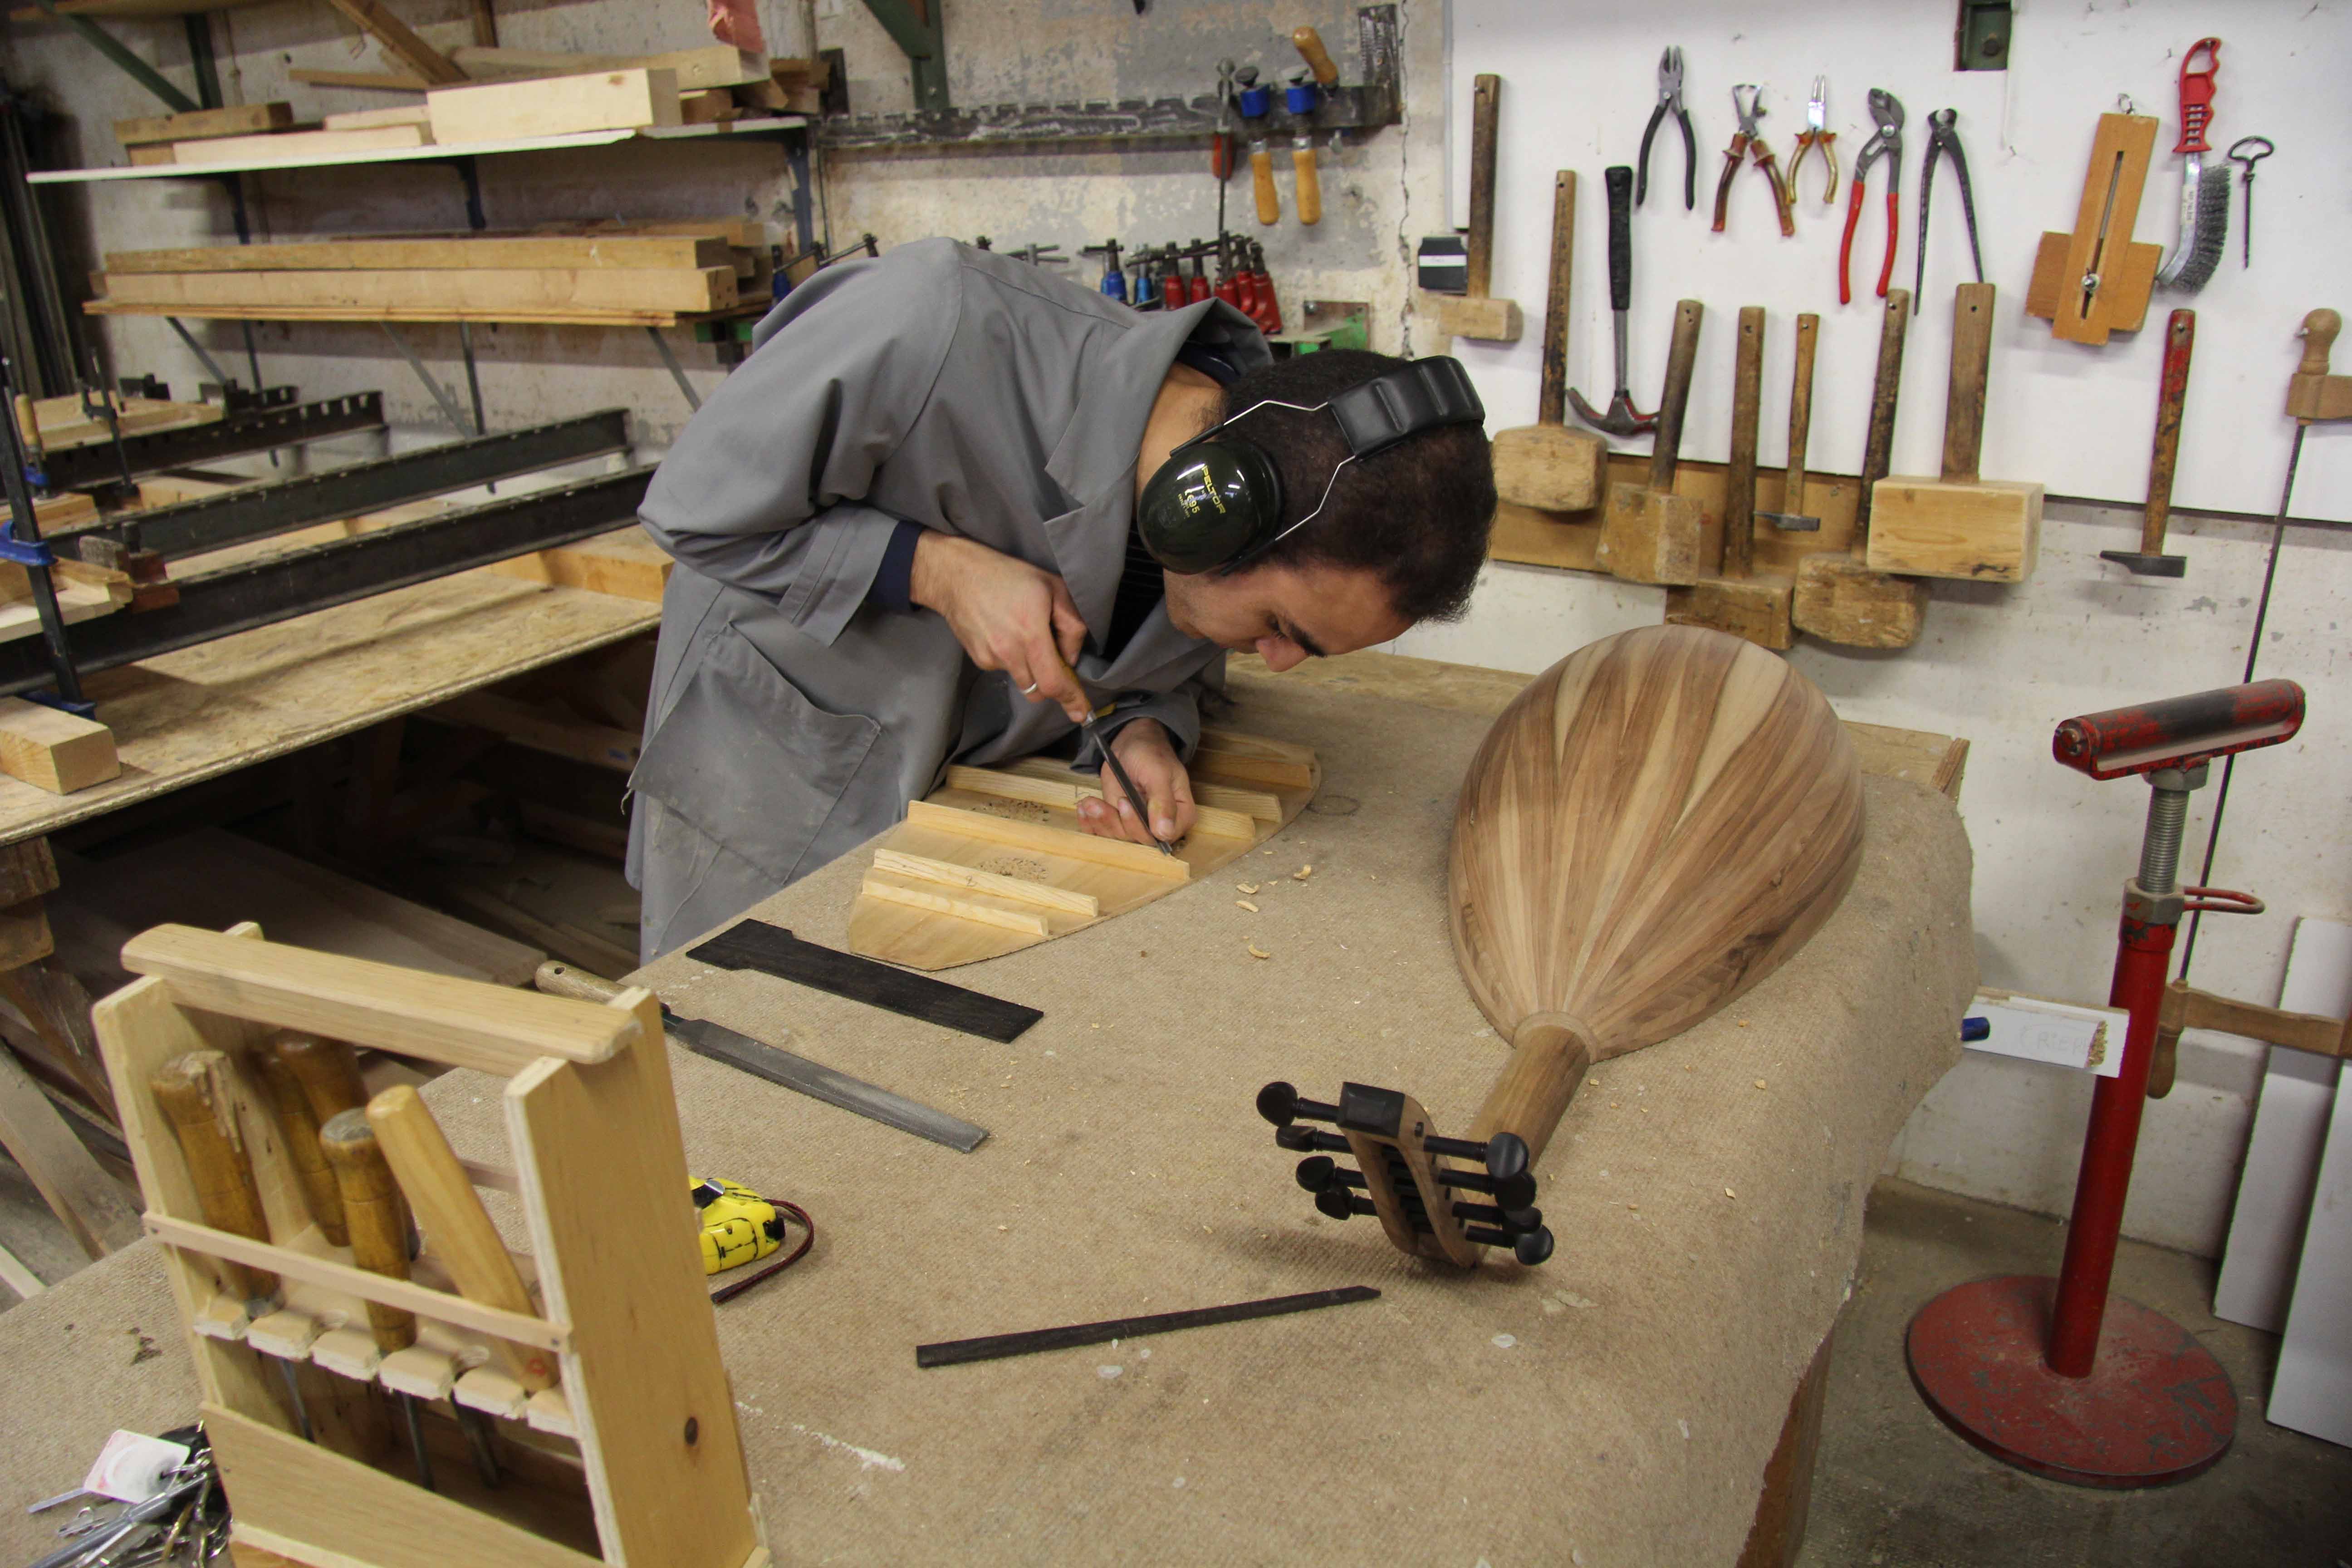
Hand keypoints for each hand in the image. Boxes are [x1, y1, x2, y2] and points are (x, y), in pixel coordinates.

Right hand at [909, 532, 1090, 722]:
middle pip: (1038, 690)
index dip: (1070, 700)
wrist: (957, 576)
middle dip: (1052, 684)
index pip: (1053, 682)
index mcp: (1031, 633)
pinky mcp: (979, 660)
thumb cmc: (1009, 576)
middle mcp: (1009, 651)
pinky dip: (1013, 659)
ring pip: (1022, 680)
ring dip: (1031, 667)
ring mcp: (991, 658)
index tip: (1081, 714)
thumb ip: (1071, 624)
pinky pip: (1005, 670)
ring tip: (1024, 634)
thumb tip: (1071, 658)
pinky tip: (1006, 633)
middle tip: (1057, 662)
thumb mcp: (1053, 587)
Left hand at [1078, 719, 1195, 847]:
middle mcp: (1159, 825)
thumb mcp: (1158, 773)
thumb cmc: (1152, 754)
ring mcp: (1137, 824)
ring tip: (1089, 803)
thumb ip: (1163, 803)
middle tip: (1097, 804)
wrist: (1132, 744)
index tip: (1123, 802)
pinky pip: (1104, 832)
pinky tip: (1084, 809)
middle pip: (1137, 839)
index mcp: (1180, 816)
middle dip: (1115, 822)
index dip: (1140, 827)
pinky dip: (1090, 823)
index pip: (1161, 837)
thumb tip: (1165, 832)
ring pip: (1118, 837)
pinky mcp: (1117, 821)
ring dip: (1100, 821)